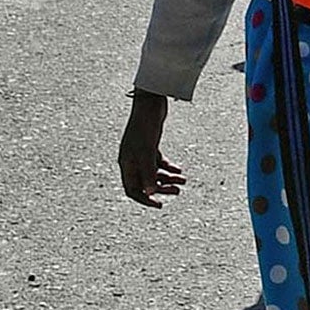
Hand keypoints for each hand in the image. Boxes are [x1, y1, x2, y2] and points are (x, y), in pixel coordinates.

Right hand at [118, 91, 185, 206]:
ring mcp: (141, 153)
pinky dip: (169, 167)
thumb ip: (148, 172)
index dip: (145, 199)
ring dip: (168, 178)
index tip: (159, 205)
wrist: (149, 104)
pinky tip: (179, 170)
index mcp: (126, 164)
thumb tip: (150, 192)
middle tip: (177, 191)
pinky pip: (158, 162)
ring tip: (183, 180)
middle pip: (145, 183)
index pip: (132, 190)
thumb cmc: (144, 126)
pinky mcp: (150, 145)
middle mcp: (132, 160)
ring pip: (154, 172)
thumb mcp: (147, 152)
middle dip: (161, 189)